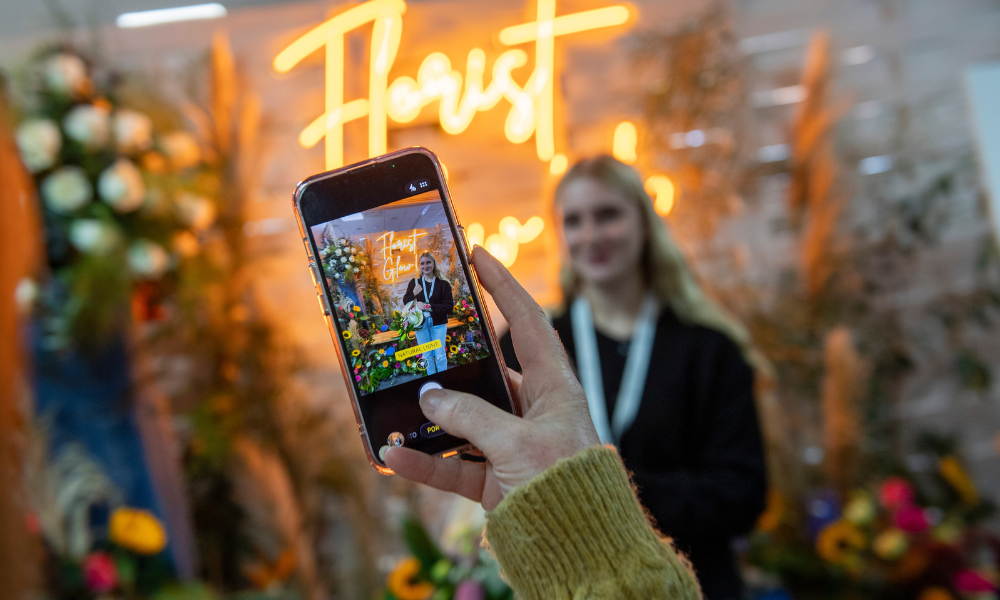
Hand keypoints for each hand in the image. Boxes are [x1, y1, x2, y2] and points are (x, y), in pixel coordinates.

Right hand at [384, 246, 599, 509]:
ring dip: (429, 418)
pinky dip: (426, 463)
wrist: (582, 549)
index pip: (527, 322)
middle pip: (486, 370)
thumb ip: (471, 416)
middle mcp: (533, 409)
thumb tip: (429, 398)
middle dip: (452, 354)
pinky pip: (454, 464)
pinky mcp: (496, 480)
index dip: (503, 285)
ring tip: (393, 400)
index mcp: (553, 386)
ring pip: (463, 420)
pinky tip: (395, 458)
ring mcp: (512, 444)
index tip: (477, 253)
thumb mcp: (518, 443)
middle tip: (420, 329)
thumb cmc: (566, 485)